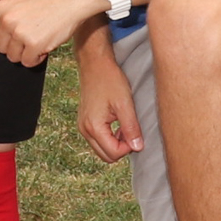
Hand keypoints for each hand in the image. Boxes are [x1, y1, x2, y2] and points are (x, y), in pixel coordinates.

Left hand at [0, 0, 97, 67]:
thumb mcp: (20, 1)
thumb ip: (9, 17)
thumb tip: (3, 38)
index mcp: (1, 8)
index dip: (5, 39)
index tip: (16, 37)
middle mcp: (7, 20)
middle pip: (1, 48)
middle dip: (16, 47)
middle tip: (31, 39)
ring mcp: (19, 32)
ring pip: (13, 57)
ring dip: (26, 53)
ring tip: (39, 41)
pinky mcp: (33, 44)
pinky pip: (28, 62)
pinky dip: (37, 58)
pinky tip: (45, 46)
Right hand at [74, 40, 141, 164]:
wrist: (95, 64)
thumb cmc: (110, 80)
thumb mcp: (125, 104)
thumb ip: (131, 128)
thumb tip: (137, 148)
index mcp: (94, 127)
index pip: (113, 153)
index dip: (129, 147)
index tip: (136, 133)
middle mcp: (84, 130)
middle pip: (106, 156)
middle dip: (121, 148)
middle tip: (131, 131)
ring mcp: (83, 126)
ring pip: (102, 149)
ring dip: (115, 143)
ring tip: (125, 126)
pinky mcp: (85, 122)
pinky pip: (98, 139)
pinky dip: (109, 137)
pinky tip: (117, 124)